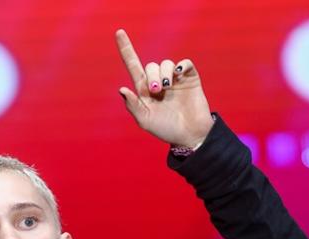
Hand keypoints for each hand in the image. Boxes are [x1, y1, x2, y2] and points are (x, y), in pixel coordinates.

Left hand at [115, 29, 214, 147]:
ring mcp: (175, 79)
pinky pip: (185, 63)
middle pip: (151, 66)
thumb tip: (122, 89)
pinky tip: (179, 73)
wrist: (190, 135)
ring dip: (164, 73)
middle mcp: (159, 81)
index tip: (119, 32)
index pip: (133, 65)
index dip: (126, 49)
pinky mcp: (190, 79)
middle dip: (152, 76)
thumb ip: (133, 106)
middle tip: (156, 90)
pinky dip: (182, 65)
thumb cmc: (166, 130)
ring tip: (167, 87)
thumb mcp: (145, 120)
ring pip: (166, 63)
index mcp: (145, 90)